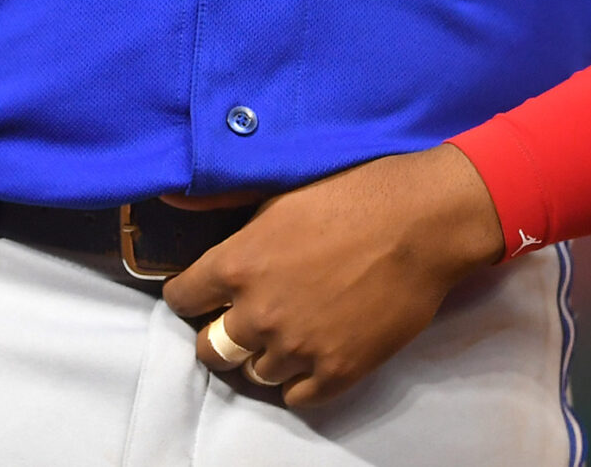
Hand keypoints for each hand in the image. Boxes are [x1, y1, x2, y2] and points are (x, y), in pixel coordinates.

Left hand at [161, 143, 504, 408]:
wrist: (420, 223)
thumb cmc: (352, 195)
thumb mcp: (277, 194)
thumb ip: (221, 206)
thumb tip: (170, 200)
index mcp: (236, 265)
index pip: (181, 300)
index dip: (192, 295)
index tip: (206, 292)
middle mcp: (258, 313)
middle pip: (211, 350)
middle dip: (221, 333)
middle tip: (244, 317)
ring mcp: (298, 348)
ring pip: (254, 373)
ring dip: (265, 354)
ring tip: (288, 329)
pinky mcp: (337, 371)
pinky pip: (297, 396)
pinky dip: (300, 379)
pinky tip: (312, 351)